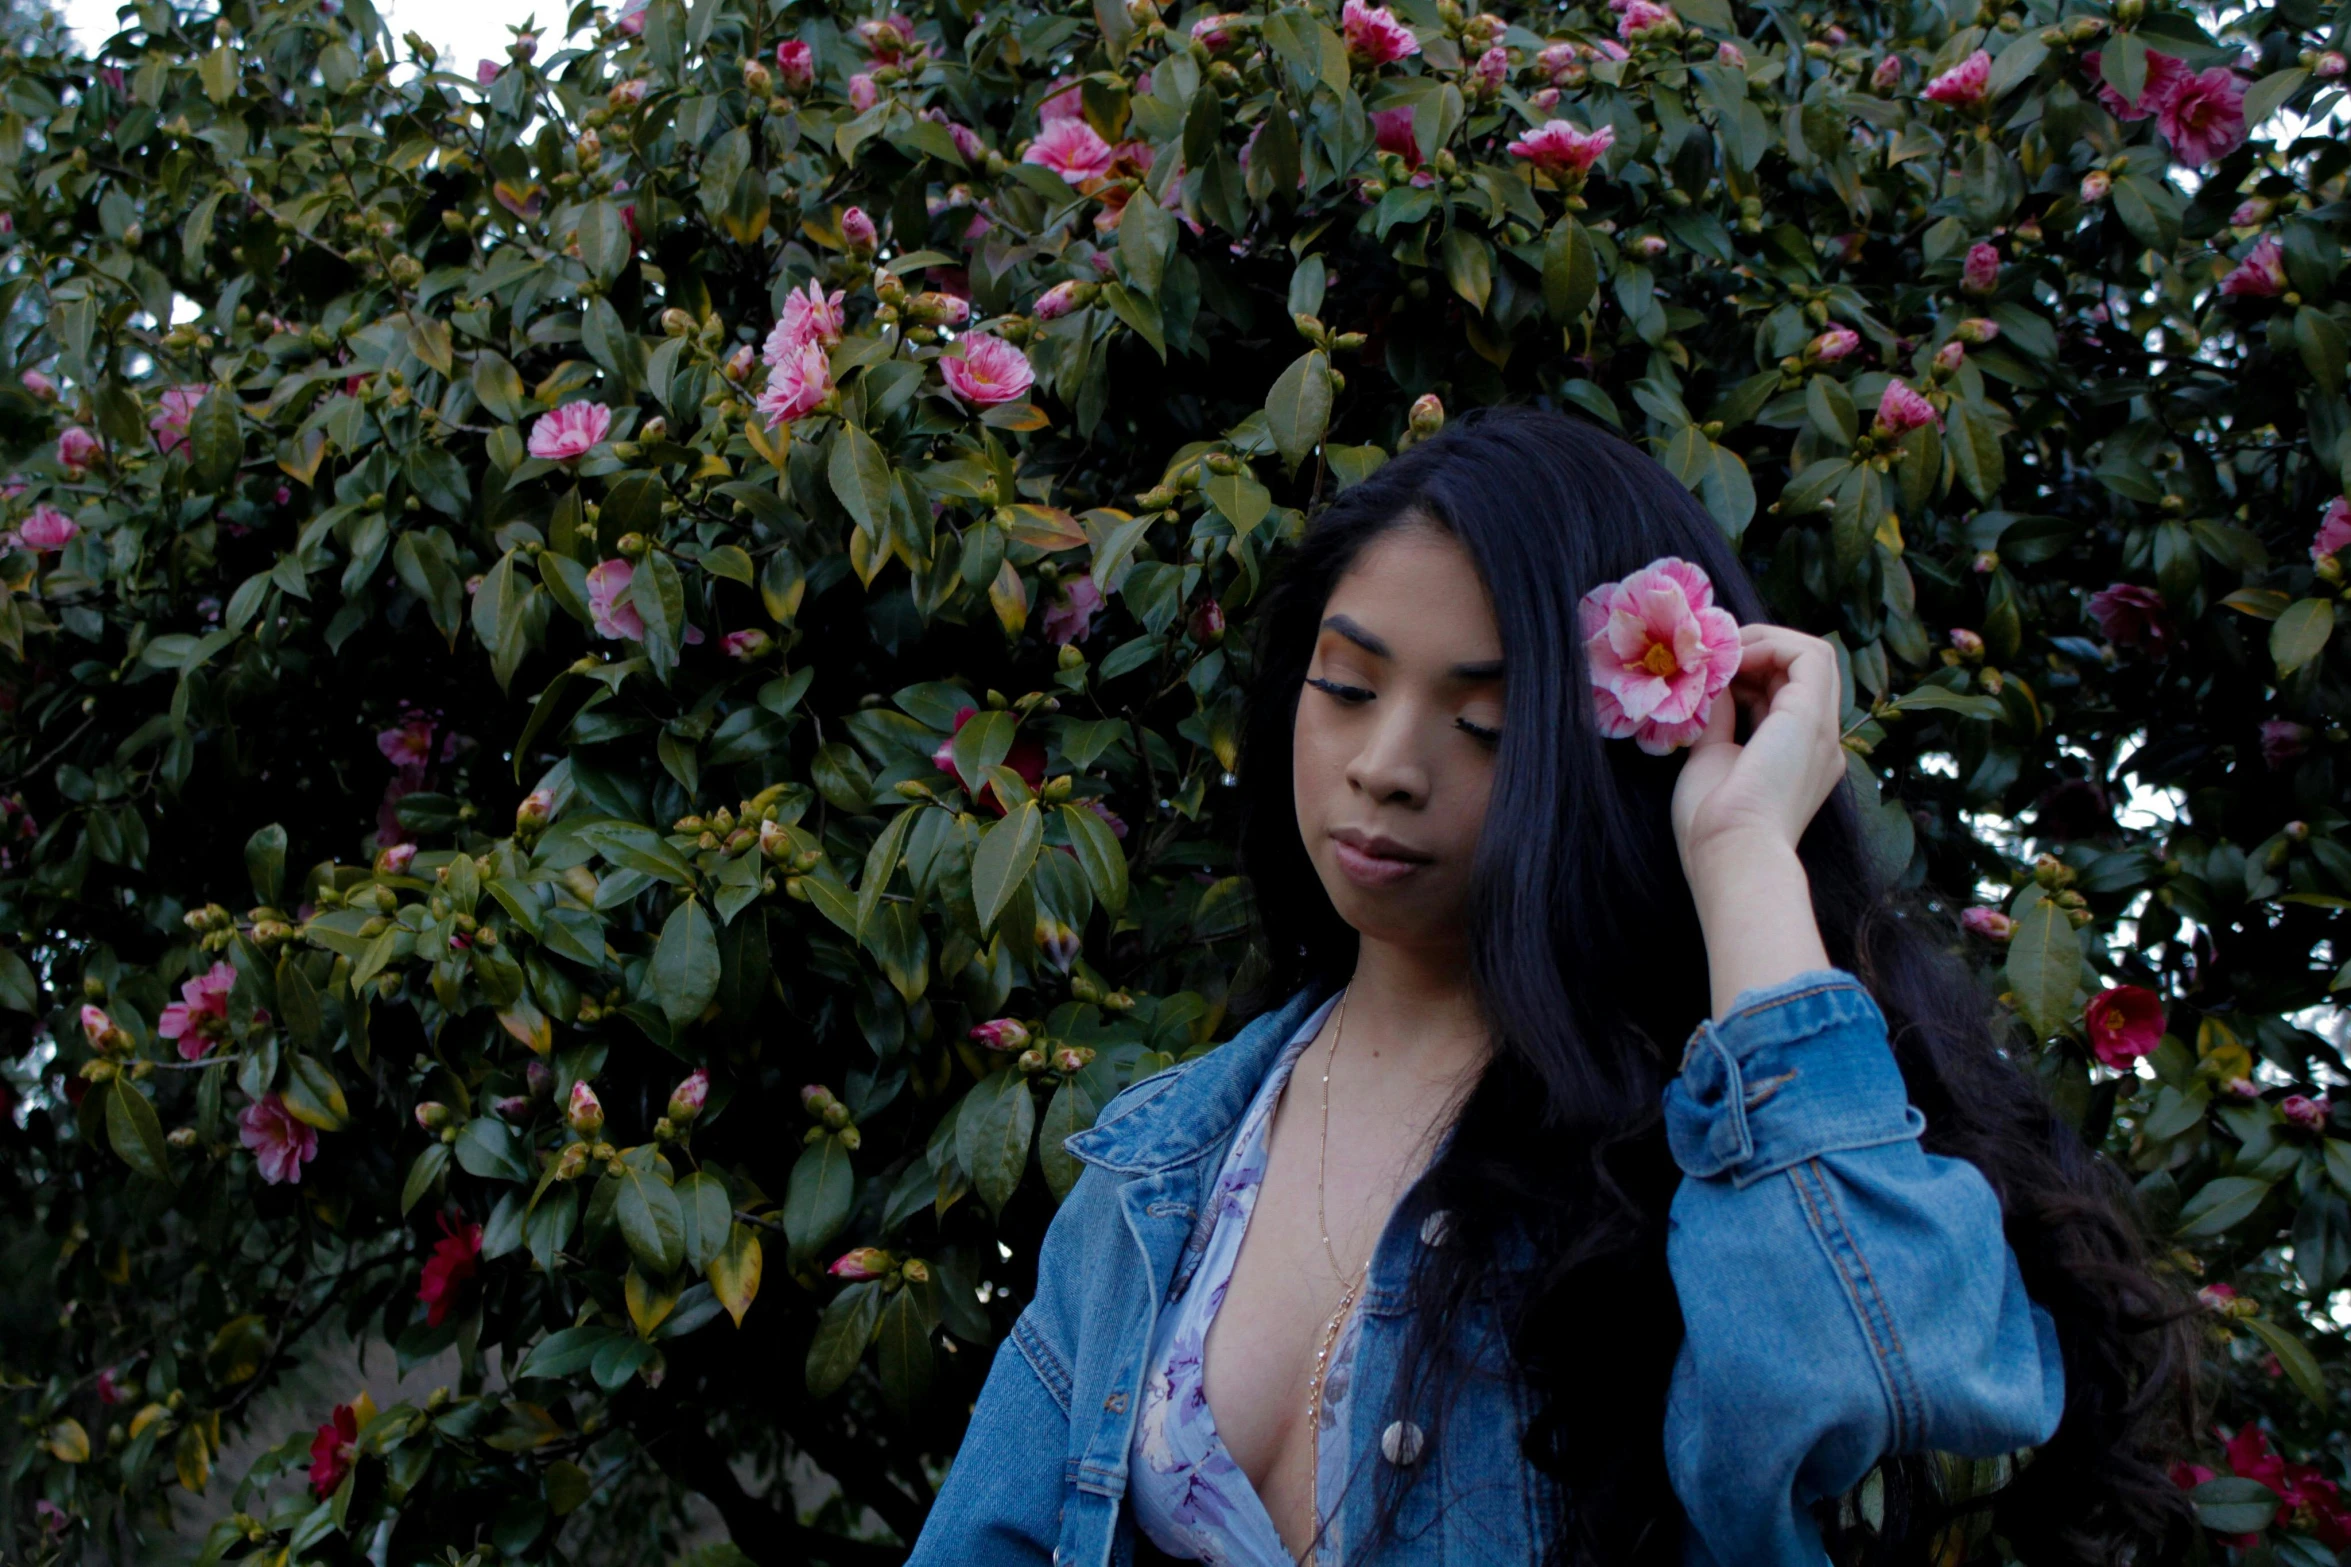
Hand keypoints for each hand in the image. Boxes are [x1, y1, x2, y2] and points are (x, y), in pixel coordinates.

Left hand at [1669, 624, 1848, 890]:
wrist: (1730, 851)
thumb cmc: (1713, 823)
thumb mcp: (1712, 758)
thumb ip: (1719, 719)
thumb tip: (1714, 682)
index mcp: (1799, 759)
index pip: (1784, 696)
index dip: (1748, 674)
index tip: (1709, 673)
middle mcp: (1819, 742)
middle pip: (1801, 672)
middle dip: (1757, 653)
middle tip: (1712, 655)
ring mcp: (1821, 729)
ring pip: (1813, 656)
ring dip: (1765, 643)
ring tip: (1722, 653)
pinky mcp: (1813, 715)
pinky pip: (1809, 655)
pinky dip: (1771, 644)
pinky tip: (1734, 659)